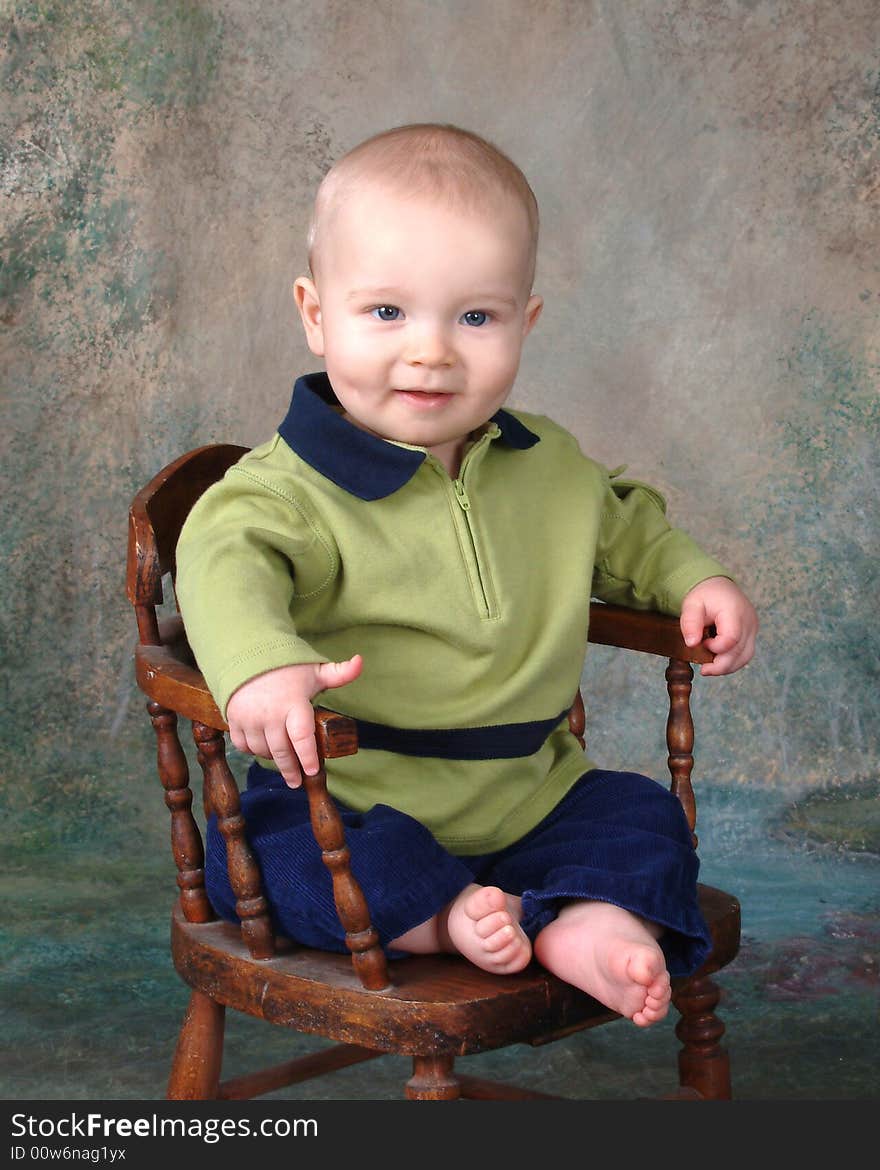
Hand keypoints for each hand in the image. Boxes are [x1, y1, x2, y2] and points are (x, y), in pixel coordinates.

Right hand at [226, 655, 362, 785]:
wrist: (248, 655)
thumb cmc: (287, 667)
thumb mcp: (315, 670)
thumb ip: (340, 672)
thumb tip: (360, 662)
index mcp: (293, 703)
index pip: (302, 737)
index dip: (308, 757)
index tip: (313, 771)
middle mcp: (269, 713)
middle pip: (282, 751)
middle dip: (291, 769)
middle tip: (297, 782)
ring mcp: (249, 718)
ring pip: (262, 751)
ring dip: (274, 759)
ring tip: (284, 761)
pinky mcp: (233, 720)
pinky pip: (244, 745)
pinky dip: (254, 750)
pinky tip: (264, 749)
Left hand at [679, 577, 757, 676]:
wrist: (718, 587)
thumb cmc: (704, 595)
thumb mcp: (691, 604)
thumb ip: (690, 623)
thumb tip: (692, 644)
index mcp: (734, 611)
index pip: (731, 639)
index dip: (715, 648)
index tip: (702, 643)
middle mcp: (748, 621)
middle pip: (740, 652)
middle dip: (720, 665)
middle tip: (703, 669)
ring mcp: (753, 628)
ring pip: (745, 657)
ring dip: (727, 666)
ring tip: (709, 667)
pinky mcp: (752, 634)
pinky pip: (745, 654)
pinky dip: (732, 662)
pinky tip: (718, 661)